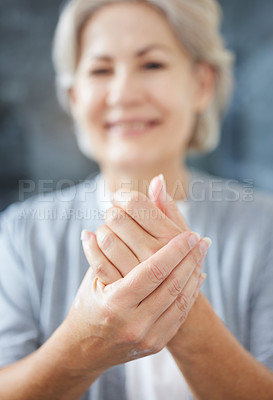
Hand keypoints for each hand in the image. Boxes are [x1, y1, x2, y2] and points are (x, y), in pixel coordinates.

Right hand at [65, 230, 206, 373]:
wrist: (86, 350)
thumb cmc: (87, 305)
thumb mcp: (93, 278)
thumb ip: (106, 250)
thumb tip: (111, 222)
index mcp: (115, 304)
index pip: (154, 271)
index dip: (175, 250)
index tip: (189, 235)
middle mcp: (133, 324)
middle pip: (172, 285)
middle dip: (190, 259)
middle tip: (201, 240)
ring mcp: (147, 337)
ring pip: (181, 300)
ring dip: (194, 273)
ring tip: (201, 253)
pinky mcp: (157, 344)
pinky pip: (180, 314)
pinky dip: (190, 292)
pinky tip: (197, 274)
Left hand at [84, 175, 209, 284]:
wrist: (170, 308)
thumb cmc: (177, 264)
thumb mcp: (178, 236)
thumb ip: (168, 207)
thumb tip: (157, 179)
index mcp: (171, 236)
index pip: (136, 203)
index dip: (123, 196)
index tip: (119, 197)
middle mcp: (155, 254)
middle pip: (117, 217)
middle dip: (112, 212)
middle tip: (114, 214)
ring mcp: (137, 274)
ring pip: (105, 237)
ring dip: (103, 230)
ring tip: (109, 231)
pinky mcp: (120, 291)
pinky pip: (96, 262)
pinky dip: (90, 246)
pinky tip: (91, 239)